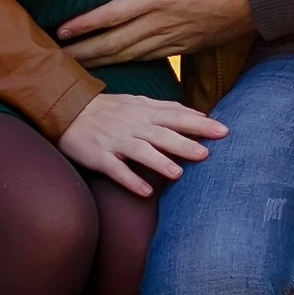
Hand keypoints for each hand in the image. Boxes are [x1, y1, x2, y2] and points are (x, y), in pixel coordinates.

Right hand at [57, 88, 227, 196]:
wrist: (69, 110)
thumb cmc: (110, 109)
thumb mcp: (139, 102)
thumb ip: (167, 109)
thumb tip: (199, 114)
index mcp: (145, 111)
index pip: (177, 116)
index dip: (200, 123)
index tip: (224, 130)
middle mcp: (133, 125)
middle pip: (162, 134)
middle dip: (184, 143)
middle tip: (207, 153)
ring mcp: (116, 141)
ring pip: (140, 151)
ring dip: (159, 162)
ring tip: (178, 173)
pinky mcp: (100, 157)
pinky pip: (116, 170)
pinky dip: (130, 180)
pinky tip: (145, 192)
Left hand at [59, 0, 255, 64]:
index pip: (113, 15)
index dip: (85, 24)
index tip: (60, 31)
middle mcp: (163, 22)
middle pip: (115, 44)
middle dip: (84, 52)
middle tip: (57, 61)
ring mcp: (174, 38)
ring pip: (130, 56)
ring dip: (102, 62)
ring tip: (78, 66)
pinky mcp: (185, 47)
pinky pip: (149, 59)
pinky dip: (128, 63)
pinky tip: (117, 64)